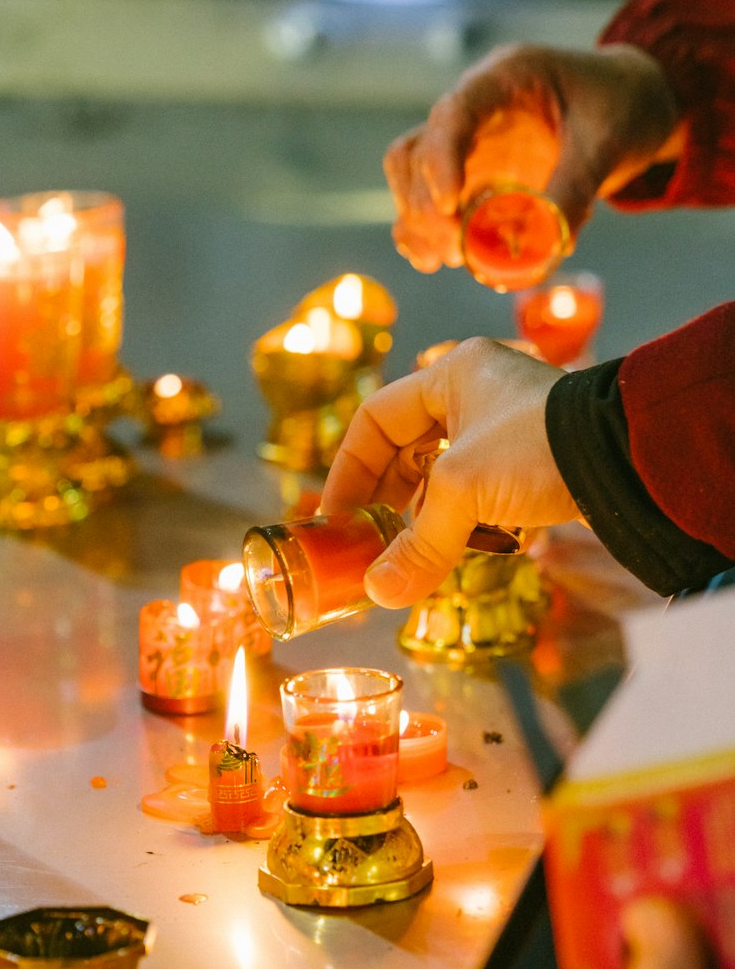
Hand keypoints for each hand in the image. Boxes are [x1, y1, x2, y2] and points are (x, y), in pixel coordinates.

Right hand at [321, 338, 575, 606]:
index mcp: (453, 375)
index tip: (337, 515)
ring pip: (446, 478)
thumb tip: (379, 592)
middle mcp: (478, 395)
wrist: (632, 458)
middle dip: (389, 500)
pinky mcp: (536, 463)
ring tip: (413, 552)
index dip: (349, 469)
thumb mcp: (464, 491)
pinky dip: (466, 524)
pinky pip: (482, 496)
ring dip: (427, 518)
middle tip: (371, 539)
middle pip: (409, 451)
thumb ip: (417, 543)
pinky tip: (460, 549)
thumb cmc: (540, 448)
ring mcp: (509, 430)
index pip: (376, 420)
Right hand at [384, 42, 682, 272]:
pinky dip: (423, 233)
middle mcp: (475, 110)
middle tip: (457, 252)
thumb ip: (575, 188)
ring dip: (417, 222)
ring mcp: (468, 144)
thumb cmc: (619, 108)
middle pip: (417, 151)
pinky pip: (426, 203)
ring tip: (447, 259)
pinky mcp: (470, 177)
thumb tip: (544, 247)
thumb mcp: (608, 142)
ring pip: (409, 176)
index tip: (450, 210)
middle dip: (426, 206)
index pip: (453, 114)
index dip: (441, 162)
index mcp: (506, 79)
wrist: (629, 106)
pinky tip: (435, 261)